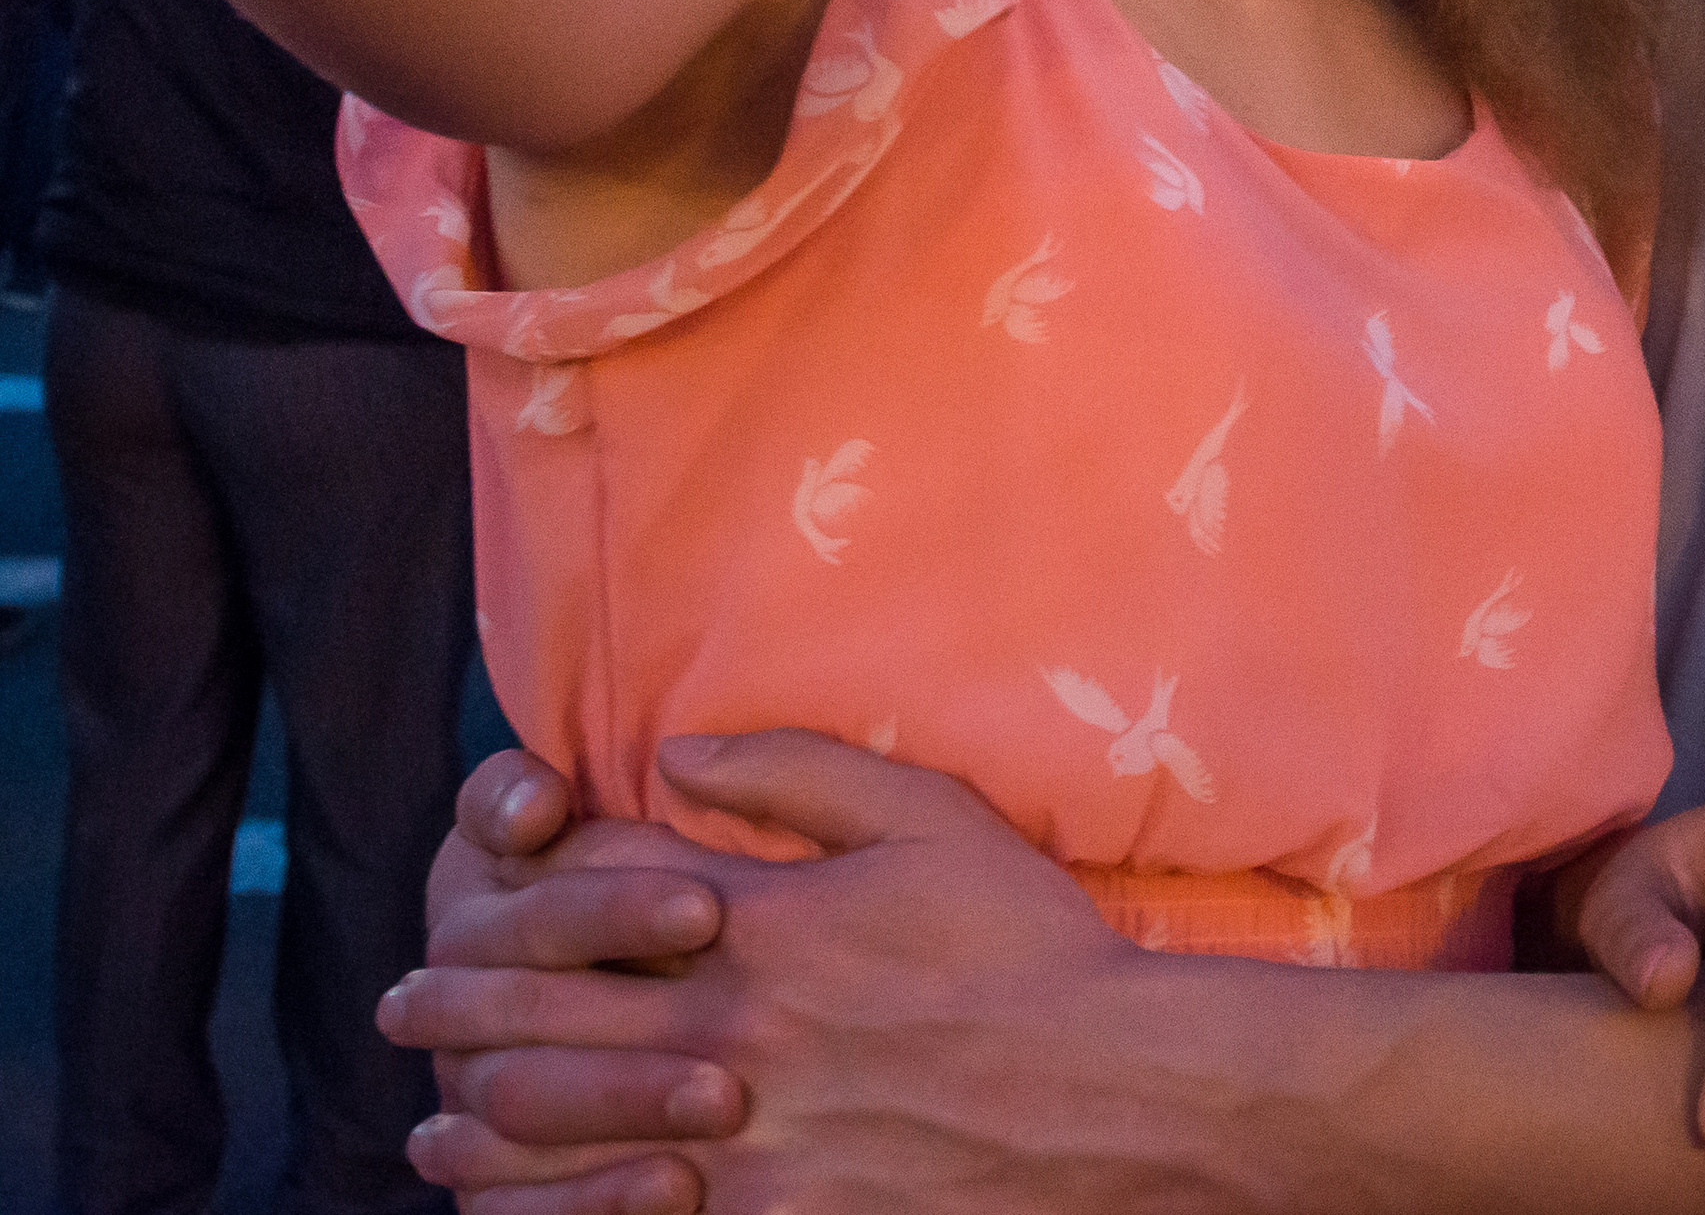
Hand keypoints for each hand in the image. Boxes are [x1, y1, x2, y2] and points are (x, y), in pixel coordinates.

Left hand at [388, 731, 1134, 1212]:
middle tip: (400, 1014)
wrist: (1116, 1098)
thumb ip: (795, 769)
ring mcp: (747, 1147)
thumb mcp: (927, 816)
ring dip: (483, 1136)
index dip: (509, 904)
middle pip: (552, 1023)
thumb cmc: (1026, 948)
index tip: (452, 907)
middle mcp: (733, 1033)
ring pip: (568, 1141)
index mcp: (762, 926)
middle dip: (459, 1018)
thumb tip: (680, 744)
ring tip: (432, 1136)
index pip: (592, 906)